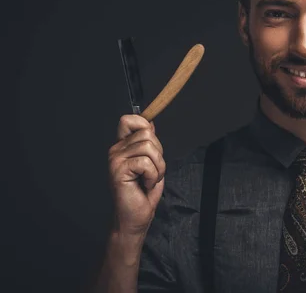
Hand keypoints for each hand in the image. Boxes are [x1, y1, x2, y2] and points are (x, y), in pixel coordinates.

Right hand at [108, 115, 165, 235]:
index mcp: (123, 146)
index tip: (153, 144)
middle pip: (147, 133)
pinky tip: (145, 185)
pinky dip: (152, 175)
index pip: (129, 119)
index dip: (145, 125)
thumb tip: (151, 124)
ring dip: (158, 166)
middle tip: (153, 171)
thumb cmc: (143, 193)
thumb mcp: (152, 163)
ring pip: (148, 147)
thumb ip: (149, 143)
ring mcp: (115, 160)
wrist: (135, 218)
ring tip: (150, 179)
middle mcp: (116, 150)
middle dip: (159, 153)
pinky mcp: (118, 170)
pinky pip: (145, 162)